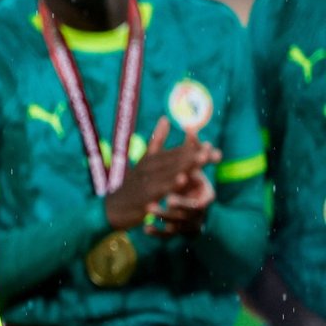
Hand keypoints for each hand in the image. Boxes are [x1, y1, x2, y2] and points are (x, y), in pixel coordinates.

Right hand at [104, 118, 219, 230]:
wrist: (113, 207)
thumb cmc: (133, 184)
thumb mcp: (144, 160)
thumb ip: (156, 140)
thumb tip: (165, 118)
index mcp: (152, 159)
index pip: (176, 152)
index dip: (194, 148)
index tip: (212, 145)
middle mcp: (149, 168)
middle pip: (176, 160)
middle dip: (195, 156)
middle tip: (212, 152)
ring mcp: (145, 182)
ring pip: (169, 172)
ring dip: (186, 166)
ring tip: (201, 160)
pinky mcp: (143, 197)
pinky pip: (159, 190)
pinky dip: (170, 185)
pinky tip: (182, 181)